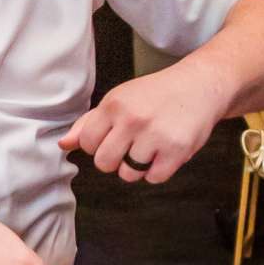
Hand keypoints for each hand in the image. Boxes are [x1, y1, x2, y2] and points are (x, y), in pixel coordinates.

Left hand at [59, 64, 220, 184]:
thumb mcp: (120, 99)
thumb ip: (89, 123)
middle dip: (115, 159)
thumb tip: (64, 144)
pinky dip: (158, 170)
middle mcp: (132, 119)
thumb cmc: (156, 95)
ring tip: (151, 146)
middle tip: (132, 145)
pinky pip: (153, 178)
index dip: (98, 146)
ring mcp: (154, 136)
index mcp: (114, 105)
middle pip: (104, 163)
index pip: (87, 144)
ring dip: (137, 167)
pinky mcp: (176, 151)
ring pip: (128, 174)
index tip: (113, 137)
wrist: (200, 86)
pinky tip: (165, 151)